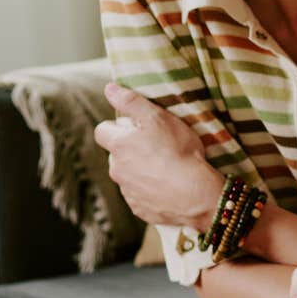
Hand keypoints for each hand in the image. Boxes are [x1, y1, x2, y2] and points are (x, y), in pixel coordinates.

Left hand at [93, 82, 220, 230]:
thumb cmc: (178, 151)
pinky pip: (141, 196)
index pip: (102, 131)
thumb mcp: (158, 118)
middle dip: (130, 150)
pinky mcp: (141, 209)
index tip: (135, 126)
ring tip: (166, 167)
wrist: (194, 194)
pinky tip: (169, 186)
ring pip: (128, 176)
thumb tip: (109, 88)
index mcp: (119, 146)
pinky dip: (151, 190)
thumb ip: (131, 102)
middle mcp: (117, 170)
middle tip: (156, 146)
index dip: (116, 126)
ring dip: (141, 170)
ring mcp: (128, 192)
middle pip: (116, 155)